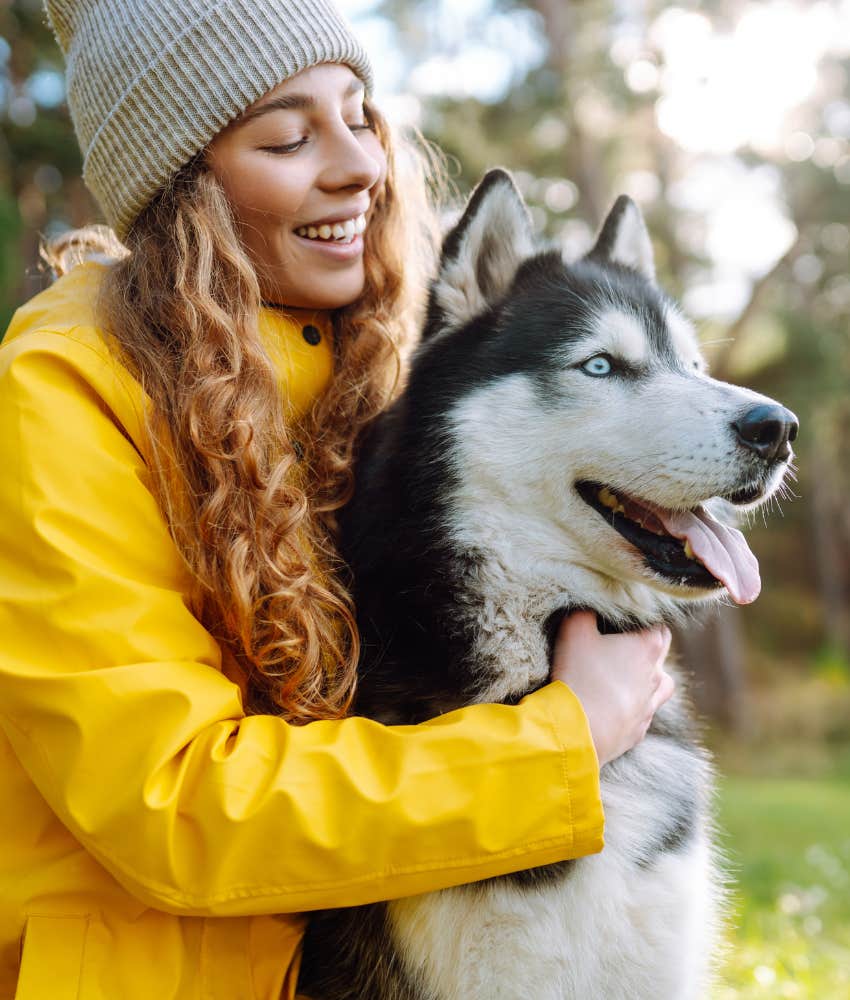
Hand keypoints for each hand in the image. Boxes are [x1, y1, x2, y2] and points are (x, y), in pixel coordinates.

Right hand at [551, 611, 673, 766]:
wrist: (578, 730)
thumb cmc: (580, 674)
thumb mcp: (574, 630)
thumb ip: (585, 613)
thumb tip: (590, 609)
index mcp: (648, 647)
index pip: (659, 626)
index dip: (643, 622)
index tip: (624, 624)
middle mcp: (657, 676)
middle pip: (662, 655)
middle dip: (646, 648)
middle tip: (620, 647)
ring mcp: (650, 705)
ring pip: (660, 686)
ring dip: (647, 679)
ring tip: (623, 678)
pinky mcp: (639, 730)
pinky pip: (642, 713)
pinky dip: (632, 707)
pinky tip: (612, 706)